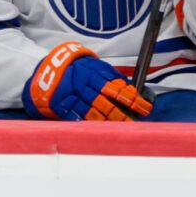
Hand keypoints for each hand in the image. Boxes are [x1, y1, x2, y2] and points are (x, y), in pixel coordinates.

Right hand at [25, 41, 150, 120]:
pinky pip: (77, 116)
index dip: (131, 99)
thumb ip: (112, 78)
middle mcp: (81, 84)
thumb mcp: (95, 67)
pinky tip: (102, 129)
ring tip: (120, 128)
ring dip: (108, 121)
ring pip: (92, 111)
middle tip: (133, 123)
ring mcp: (70, 95)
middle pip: (104, 102)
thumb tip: (134, 92)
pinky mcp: (62, 104)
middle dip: (121, 114)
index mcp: (92, 73)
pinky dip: (90, 123)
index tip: (144, 108)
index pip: (116, 88)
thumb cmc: (81, 69)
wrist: (51, 68)